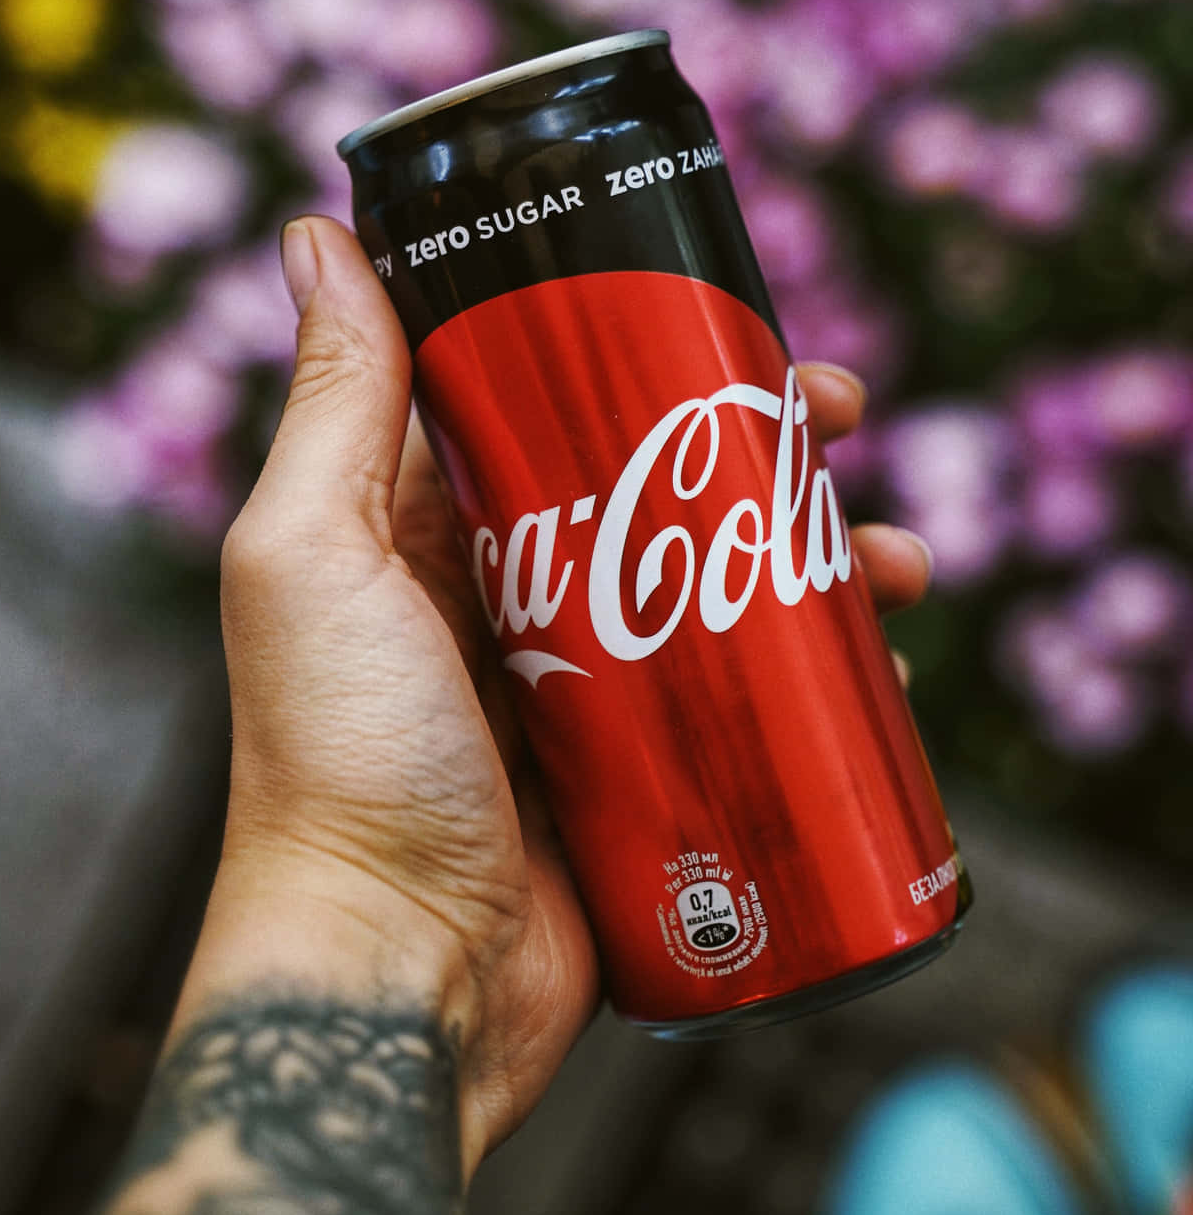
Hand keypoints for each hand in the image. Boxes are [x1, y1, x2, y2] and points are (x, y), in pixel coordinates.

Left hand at [183, 217, 932, 1180]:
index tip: (733, 319)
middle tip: (845, 419)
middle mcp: (505, 601)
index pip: (547, 404)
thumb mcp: (314, 558)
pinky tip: (881, 667)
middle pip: (655, 487)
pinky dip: (817, 676)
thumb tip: (319, 234)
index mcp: (423, 533)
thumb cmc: (336, 765)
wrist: (396, 980)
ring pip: (718, 591)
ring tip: (900, 561)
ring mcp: (581, 694)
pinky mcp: (642, 779)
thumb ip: (333, 406)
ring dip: (816, 558)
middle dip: (758, 445)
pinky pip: (743, 704)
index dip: (640, 348)